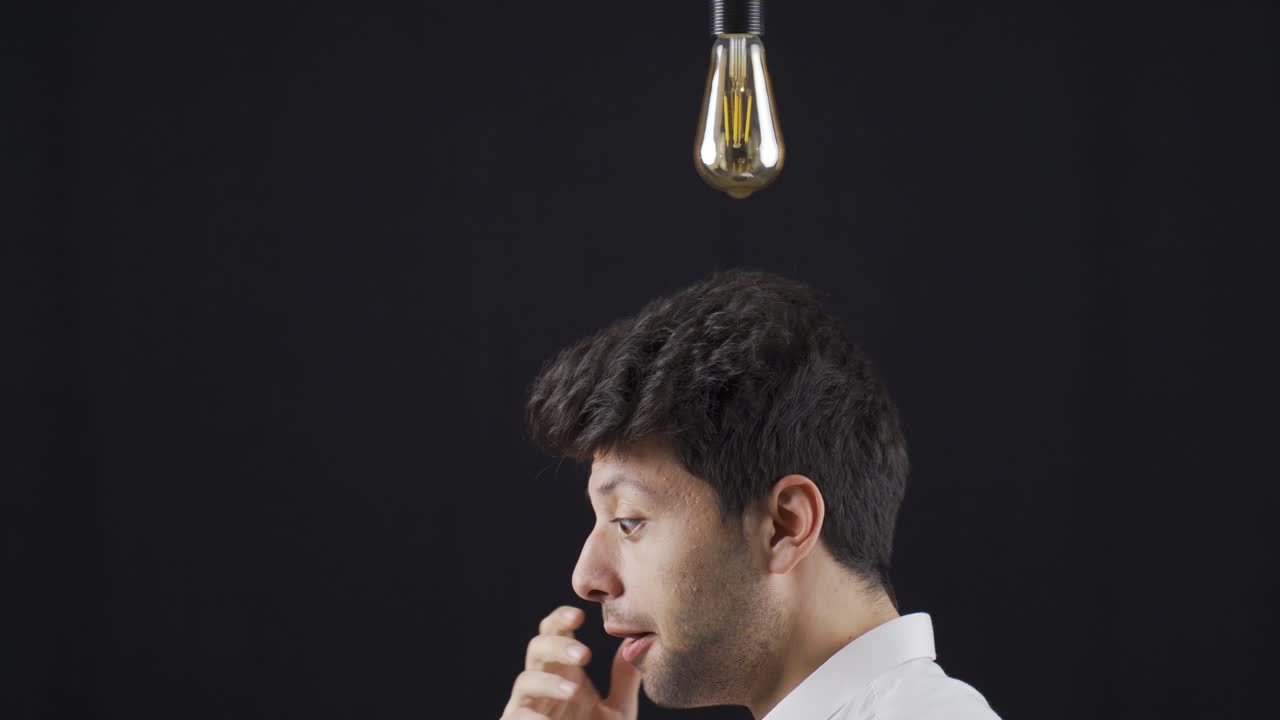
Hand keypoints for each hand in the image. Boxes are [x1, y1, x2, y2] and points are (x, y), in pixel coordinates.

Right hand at [500, 605, 641, 719]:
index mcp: (565, 673)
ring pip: (524, 680)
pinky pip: (515, 716)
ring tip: (573, 691)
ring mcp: (528, 709)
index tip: (581, 615)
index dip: (561, 618)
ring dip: (548, 682)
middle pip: (537, 647)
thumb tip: (633, 642)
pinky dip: (530, 717)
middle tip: (584, 655)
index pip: (555, 632)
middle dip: (557, 645)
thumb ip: (623, 680)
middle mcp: (544, 686)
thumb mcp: (617, 713)